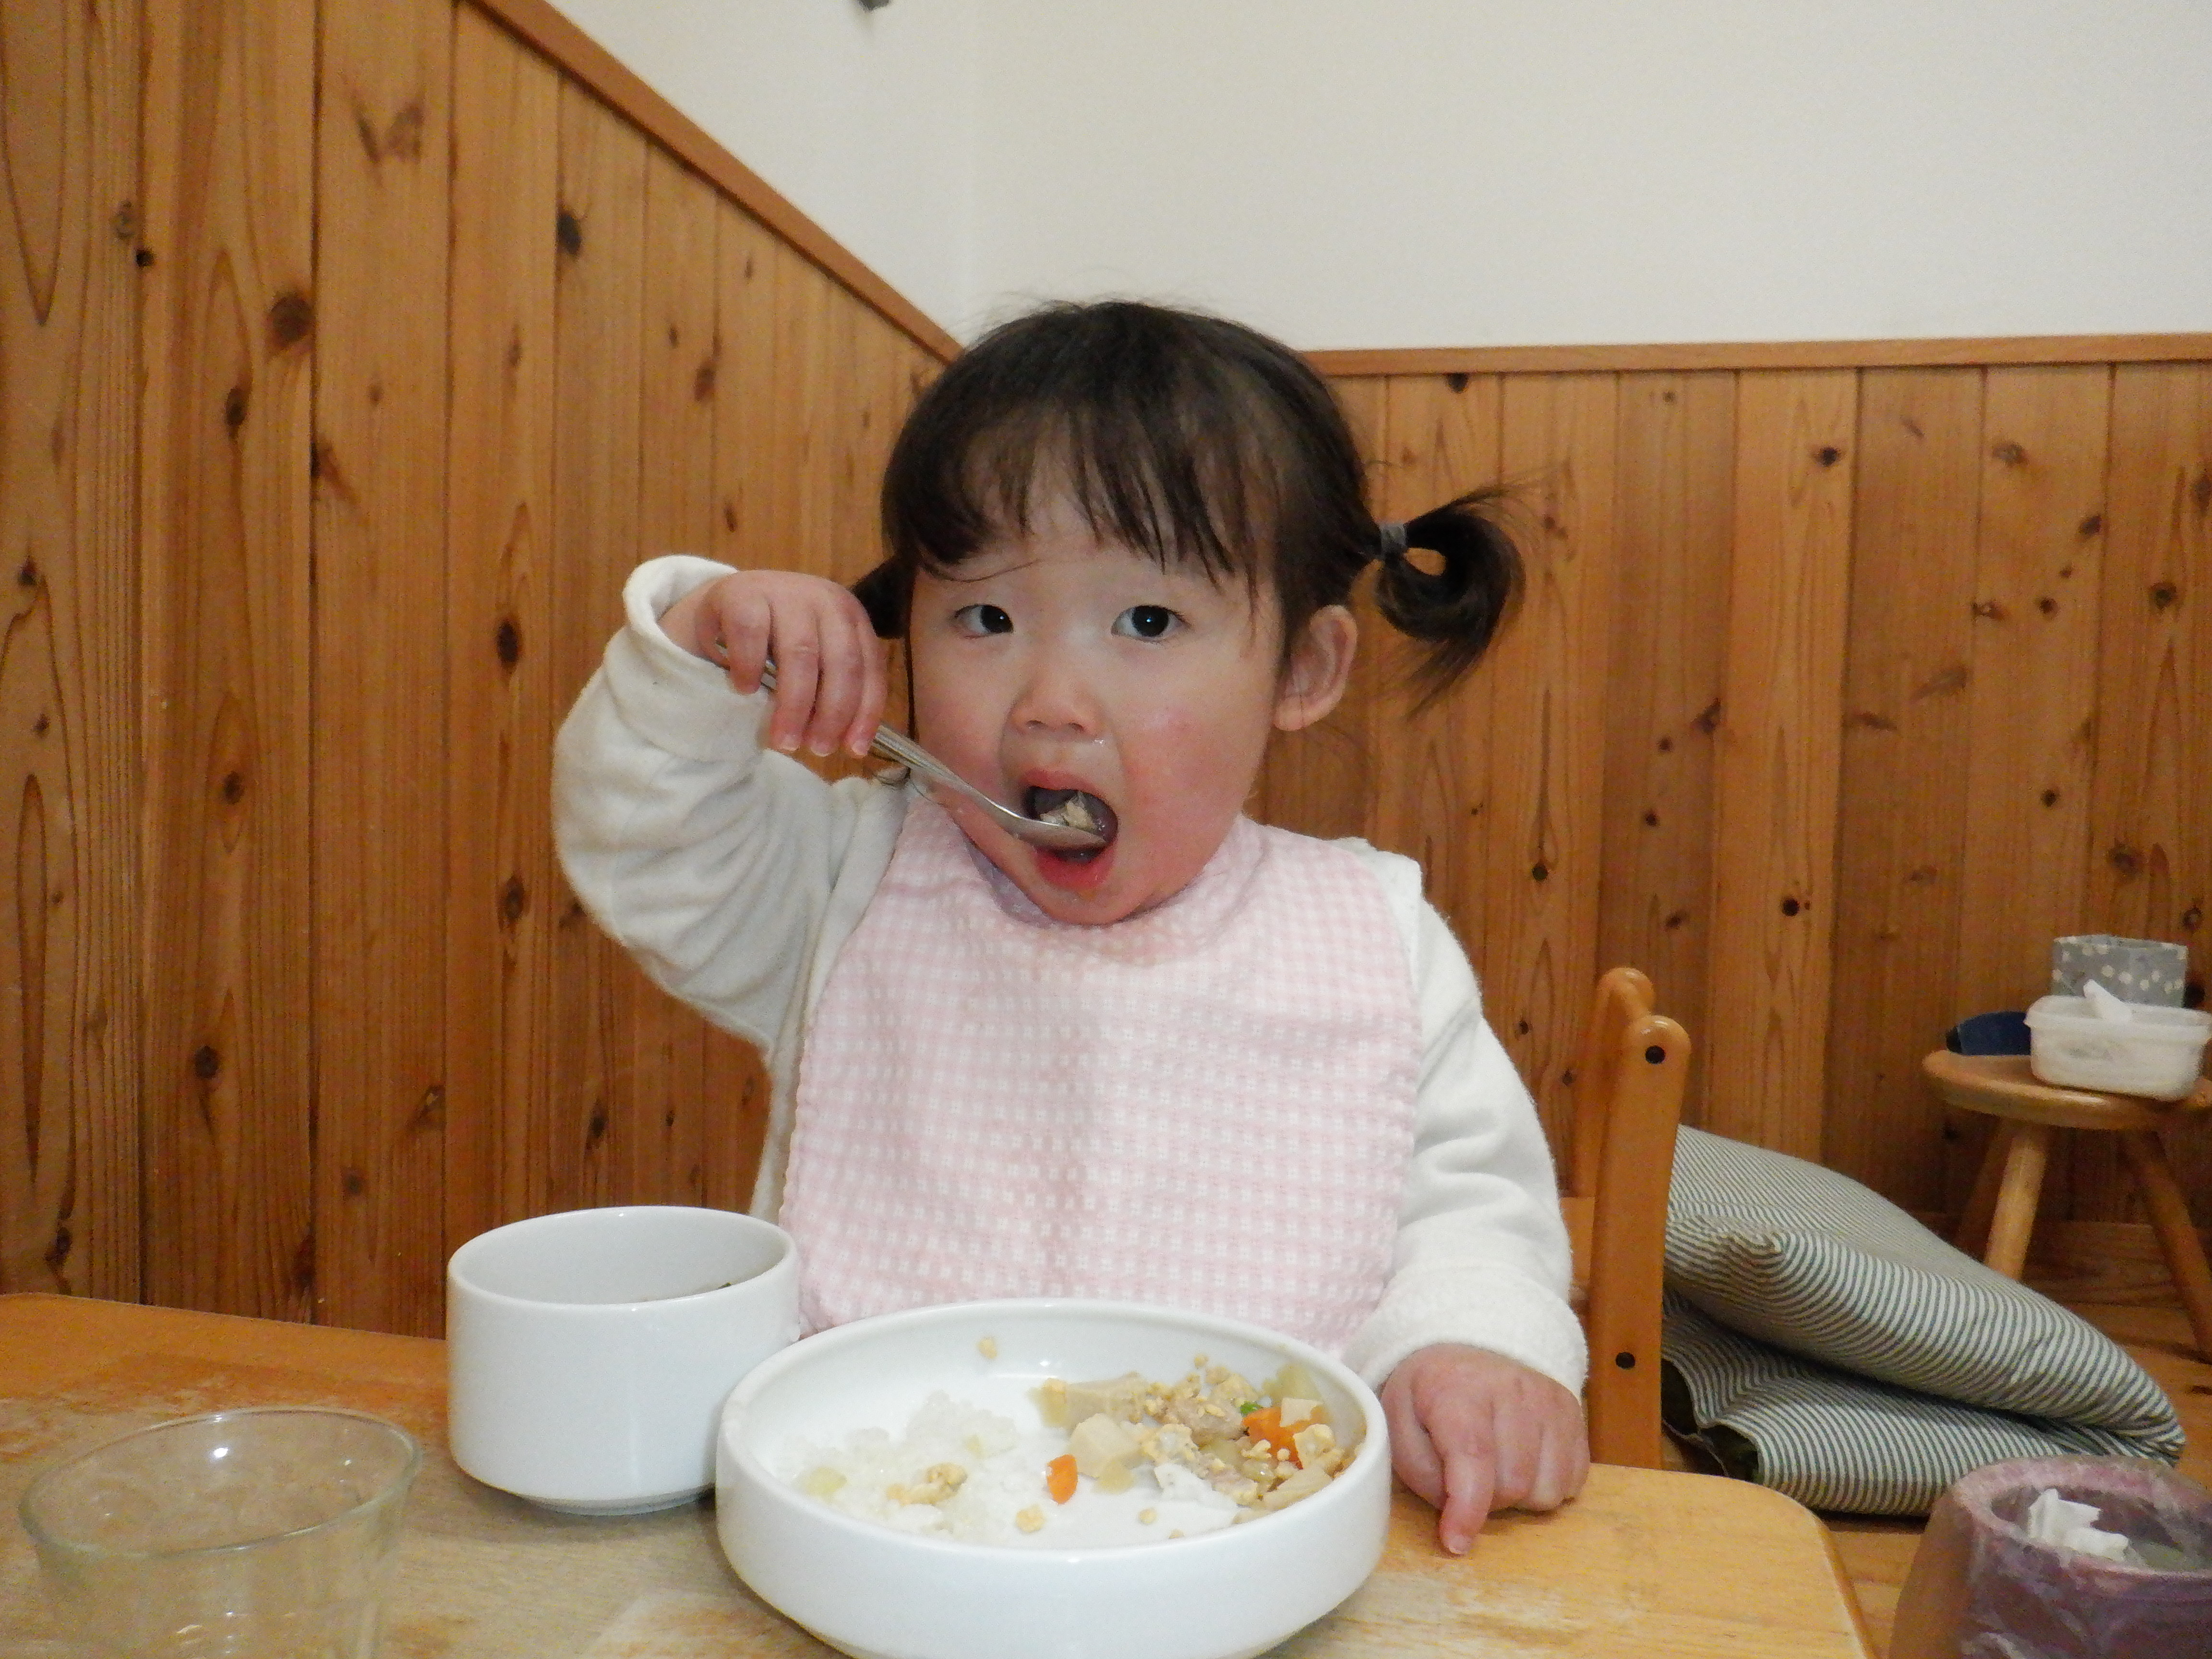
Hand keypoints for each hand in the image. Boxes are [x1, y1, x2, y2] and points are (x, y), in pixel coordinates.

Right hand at [661, 570, 885, 758]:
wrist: (725, 605)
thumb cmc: (775, 643)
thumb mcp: (814, 664)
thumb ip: (832, 692)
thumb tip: (849, 744)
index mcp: (850, 616)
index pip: (869, 667)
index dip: (865, 712)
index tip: (852, 749)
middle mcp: (824, 598)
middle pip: (842, 662)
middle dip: (832, 713)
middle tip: (817, 749)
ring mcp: (784, 591)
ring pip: (801, 654)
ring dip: (795, 705)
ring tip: (783, 740)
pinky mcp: (742, 593)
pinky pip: (751, 635)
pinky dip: (749, 668)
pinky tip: (745, 690)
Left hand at [1381, 1344, 1588, 1553]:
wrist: (1464, 1353)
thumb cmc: (1427, 1399)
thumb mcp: (1399, 1428)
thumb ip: (1423, 1474)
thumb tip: (1459, 1520)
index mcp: (1458, 1389)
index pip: (1473, 1455)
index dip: (1466, 1509)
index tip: (1455, 1543)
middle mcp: (1512, 1389)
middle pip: (1513, 1484)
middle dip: (1488, 1502)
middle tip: (1469, 1482)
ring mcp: (1549, 1399)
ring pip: (1547, 1490)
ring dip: (1519, 1498)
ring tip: (1497, 1471)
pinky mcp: (1574, 1412)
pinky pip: (1573, 1481)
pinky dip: (1547, 1486)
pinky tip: (1525, 1463)